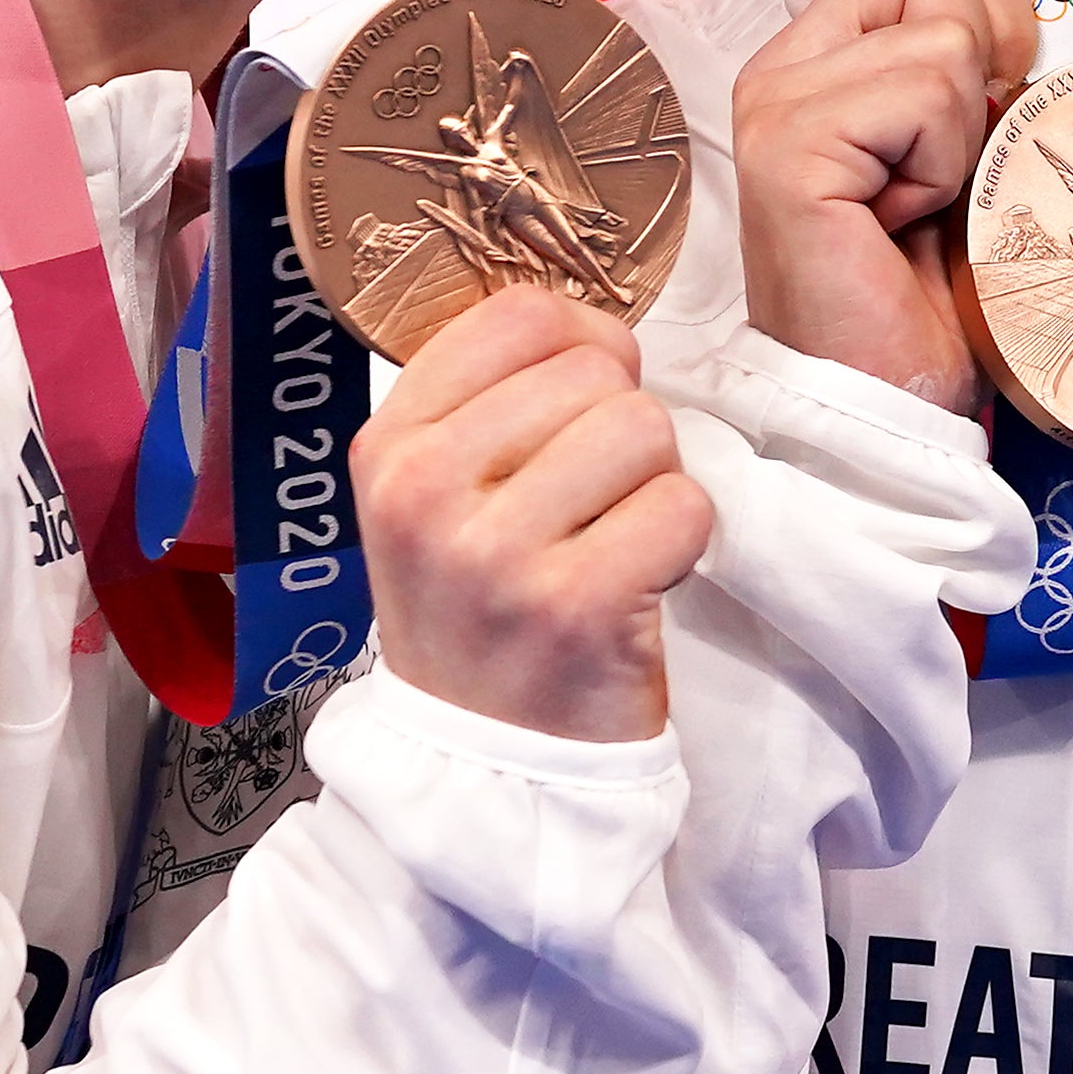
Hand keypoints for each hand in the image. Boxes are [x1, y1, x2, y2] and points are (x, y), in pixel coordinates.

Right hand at [356, 285, 710, 742]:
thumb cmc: (481, 608)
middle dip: (620, 430)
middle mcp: (425, 491)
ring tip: (610, 541)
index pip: (519, 314)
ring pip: (645, 428)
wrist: (488, 760)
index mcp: (389, 445)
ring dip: (653, 483)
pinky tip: (634, 583)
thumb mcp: (435, 497)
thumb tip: (589, 317)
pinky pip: (684, 505)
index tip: (572, 411)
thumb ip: (491, 399)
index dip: (580, 347)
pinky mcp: (575, 606)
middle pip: (596, 371)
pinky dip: (682, 543)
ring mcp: (495, 553)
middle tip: (590, 505)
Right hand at [732, 0, 1035, 413]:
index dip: (991, 17)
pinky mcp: (787, 146)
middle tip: (951, 162)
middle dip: (982, 56)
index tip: (981, 118)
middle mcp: (785, 62)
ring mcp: (776, 100)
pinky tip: (898, 224)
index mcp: (824, 53)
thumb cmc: (935, 289)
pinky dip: (941, 168)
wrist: (892, 396)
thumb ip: (985, 71)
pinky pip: (925, 95)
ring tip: (918, 208)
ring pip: (945, 38)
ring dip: (962, 137)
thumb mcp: (973, 151)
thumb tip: (1052, 15)